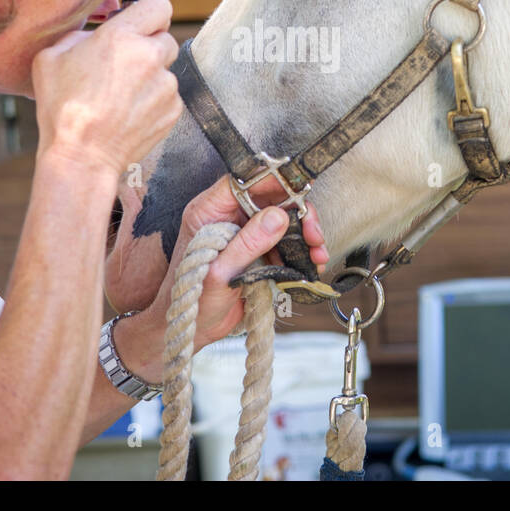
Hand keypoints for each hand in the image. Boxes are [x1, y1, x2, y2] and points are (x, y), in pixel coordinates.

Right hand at [31, 0, 179, 175]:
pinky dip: (153, 101)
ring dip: (150, 77)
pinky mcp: (173, 110)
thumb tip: (97, 35)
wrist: (82, 156)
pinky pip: (168, 96)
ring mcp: (166, 85)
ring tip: (120, 97)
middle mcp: (150, 57)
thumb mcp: (50, 57)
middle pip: (165, 37)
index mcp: (121, 37)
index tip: (140, 22)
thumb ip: (80, 36)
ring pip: (166, 69)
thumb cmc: (62, 109)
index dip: (149, 12)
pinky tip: (129, 113)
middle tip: (125, 65)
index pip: (159, 4)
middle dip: (149, 47)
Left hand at [149, 175, 328, 348]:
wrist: (192, 329)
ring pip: (281, 220)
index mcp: (209, 212)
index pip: (243, 182)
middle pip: (270, 199)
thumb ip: (248, 243)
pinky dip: (299, 252)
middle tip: (314, 235)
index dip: (272, 182)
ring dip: (303, 236)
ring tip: (317, 255)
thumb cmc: (193, 300)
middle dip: (298, 214)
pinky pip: (283, 242)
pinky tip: (310, 265)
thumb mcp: (221, 272)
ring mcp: (243, 233)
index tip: (298, 192)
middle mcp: (227, 217)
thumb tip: (278, 216)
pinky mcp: (255, 251)